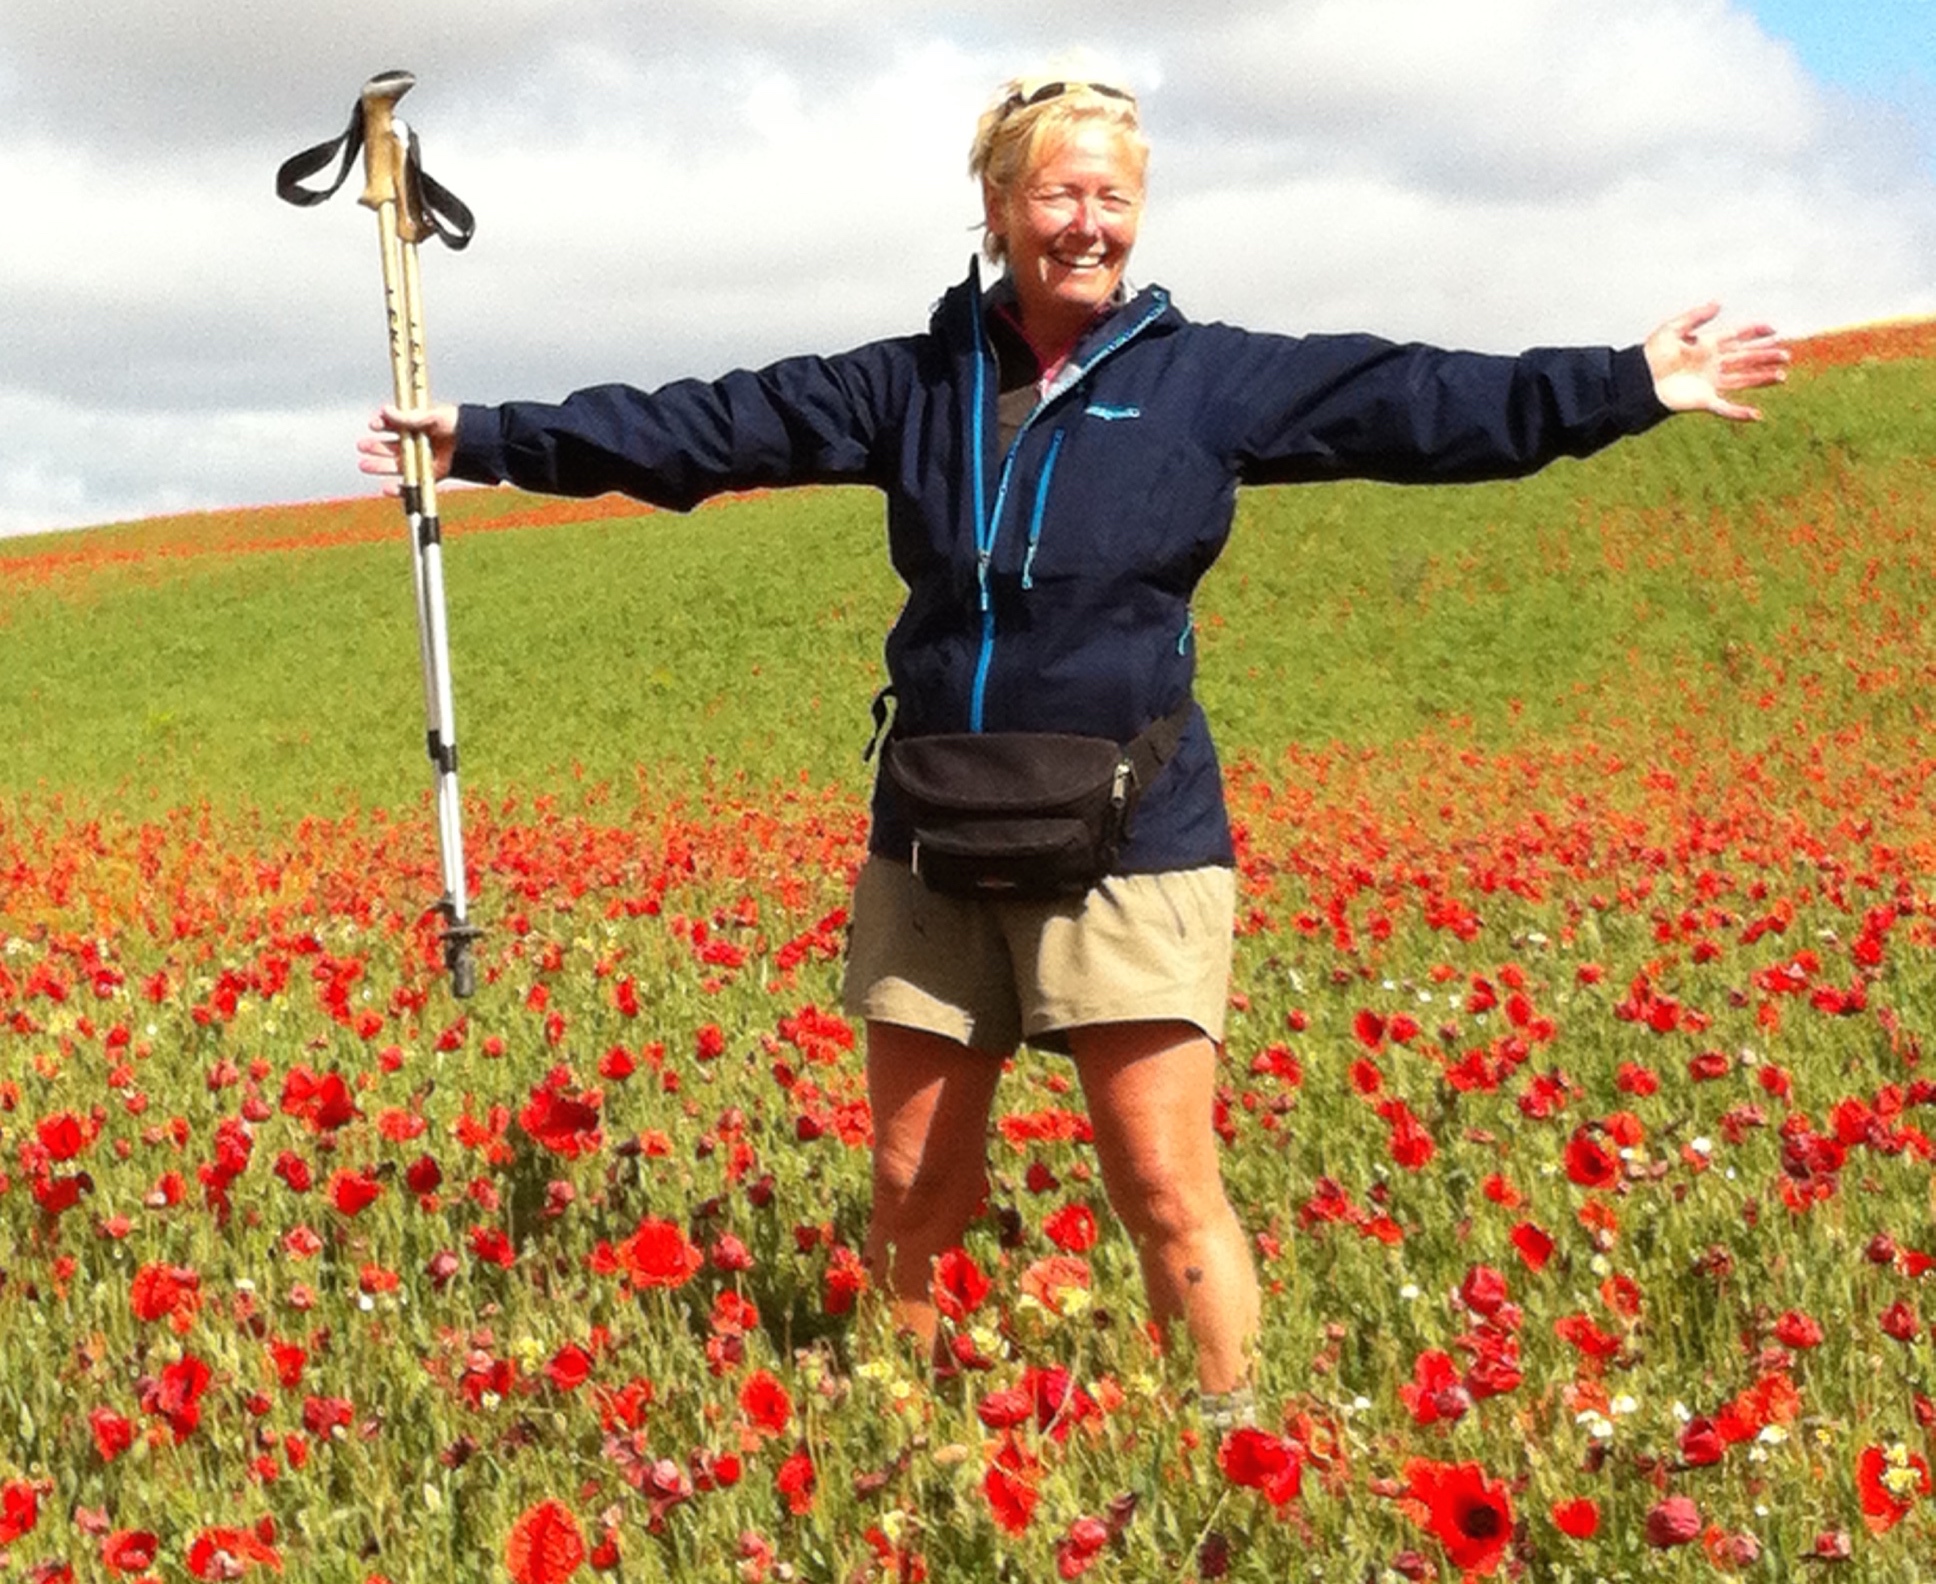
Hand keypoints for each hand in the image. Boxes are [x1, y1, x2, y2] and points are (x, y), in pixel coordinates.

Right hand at [356, 403, 459, 493]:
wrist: (480, 444)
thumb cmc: (459, 426)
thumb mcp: (432, 417)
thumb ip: (408, 418)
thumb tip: (384, 410)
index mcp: (419, 426)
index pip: (395, 426)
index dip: (382, 425)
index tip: (373, 425)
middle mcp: (420, 443)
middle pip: (392, 447)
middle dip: (376, 447)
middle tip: (361, 446)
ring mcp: (425, 460)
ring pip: (398, 465)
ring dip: (380, 466)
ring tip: (363, 465)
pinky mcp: (433, 475)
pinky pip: (413, 484)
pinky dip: (400, 489)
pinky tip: (385, 488)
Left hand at [1643, 304, 1788, 421]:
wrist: (1638, 380)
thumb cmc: (1651, 354)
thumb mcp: (1673, 329)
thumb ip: (1696, 317)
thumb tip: (1720, 303)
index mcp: (1706, 345)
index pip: (1737, 336)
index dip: (1755, 332)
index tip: (1774, 328)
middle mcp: (1712, 363)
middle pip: (1745, 358)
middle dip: (1765, 356)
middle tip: (1786, 354)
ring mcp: (1709, 382)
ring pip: (1742, 380)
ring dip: (1762, 378)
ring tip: (1781, 376)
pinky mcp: (1704, 400)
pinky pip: (1726, 408)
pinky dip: (1740, 413)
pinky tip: (1757, 416)